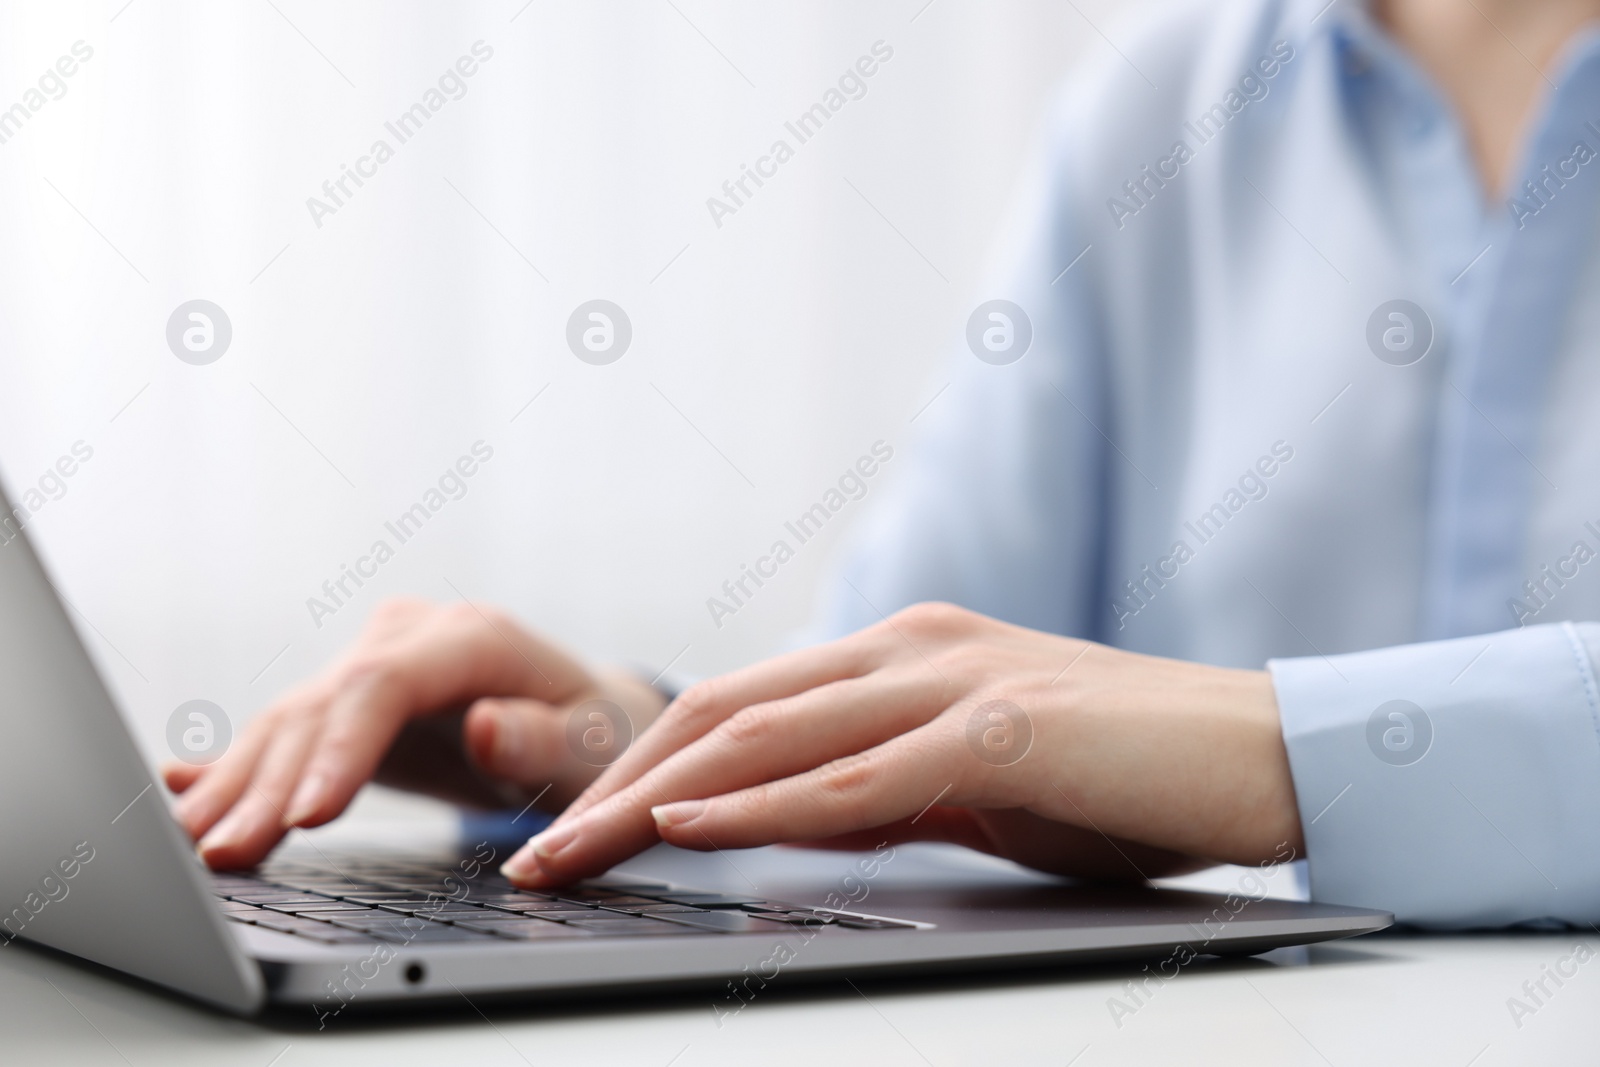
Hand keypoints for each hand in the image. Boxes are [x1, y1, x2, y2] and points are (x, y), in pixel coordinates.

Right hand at [163, 598, 666, 868]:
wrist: (587, 718)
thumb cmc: (597, 734)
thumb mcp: (593, 743)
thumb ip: (542, 739)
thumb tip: (488, 726)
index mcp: (471, 637)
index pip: (384, 687)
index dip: (338, 751)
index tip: (304, 817)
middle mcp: (409, 637)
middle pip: (324, 708)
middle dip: (270, 784)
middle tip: (225, 853)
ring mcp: (373, 661)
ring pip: (292, 721)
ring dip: (240, 784)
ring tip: (190, 842)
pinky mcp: (350, 696)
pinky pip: (290, 731)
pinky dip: (238, 764)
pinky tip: (181, 786)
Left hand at [501, 602, 1302, 885]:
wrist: (1261, 751)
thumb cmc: (1119, 775)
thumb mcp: (967, 785)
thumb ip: (872, 787)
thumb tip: (773, 817)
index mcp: (898, 654)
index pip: (737, 706)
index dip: (641, 768)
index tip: (572, 831)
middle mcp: (907, 647)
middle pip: (723, 710)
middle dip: (614, 785)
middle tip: (537, 853)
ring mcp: (948, 678)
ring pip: (768, 734)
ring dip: (658, 799)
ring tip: (575, 851)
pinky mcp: (998, 730)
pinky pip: (857, 773)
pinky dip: (765, 802)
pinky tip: (694, 827)